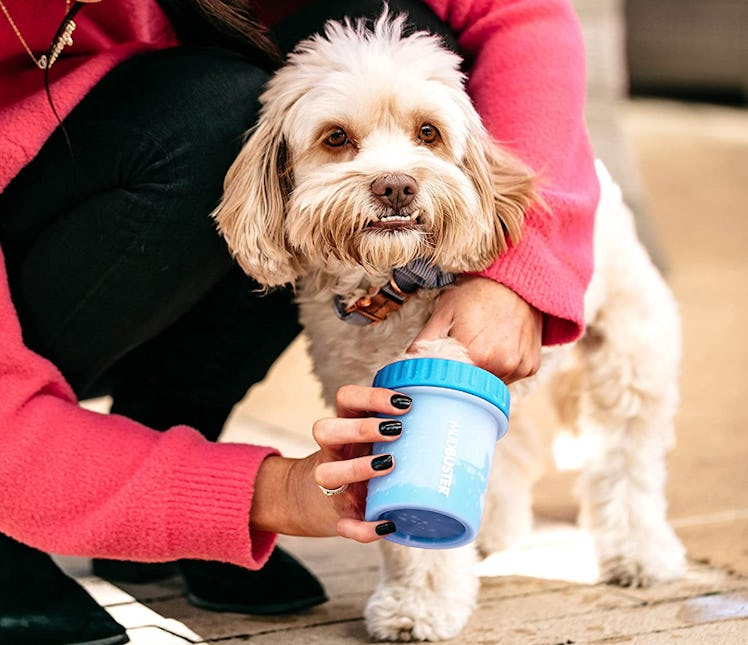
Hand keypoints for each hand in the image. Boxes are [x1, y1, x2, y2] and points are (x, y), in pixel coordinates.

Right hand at [250, 385, 409, 542]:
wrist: (313, 501)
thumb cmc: (359, 460)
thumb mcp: (369, 439)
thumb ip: (401, 429)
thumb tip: (462, 425)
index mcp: (345, 427)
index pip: (345, 398)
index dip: (370, 397)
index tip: (404, 403)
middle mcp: (333, 452)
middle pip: (326, 429)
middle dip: (362, 427)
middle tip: (397, 430)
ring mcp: (331, 486)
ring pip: (325, 473)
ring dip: (356, 468)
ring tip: (389, 465)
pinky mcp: (338, 517)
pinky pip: (344, 525)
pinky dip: (364, 527)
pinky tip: (388, 523)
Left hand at [412, 275, 541, 382]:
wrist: (516, 281)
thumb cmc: (476, 294)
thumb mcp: (444, 312)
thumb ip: (425, 341)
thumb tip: (407, 363)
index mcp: (475, 354)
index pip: (451, 383)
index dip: (444, 376)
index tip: (442, 368)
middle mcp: (500, 365)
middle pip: (472, 388)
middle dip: (463, 377)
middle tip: (463, 354)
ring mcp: (518, 367)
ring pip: (492, 385)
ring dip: (483, 373)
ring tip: (482, 347)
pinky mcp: (531, 367)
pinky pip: (511, 377)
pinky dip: (502, 368)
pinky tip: (500, 347)